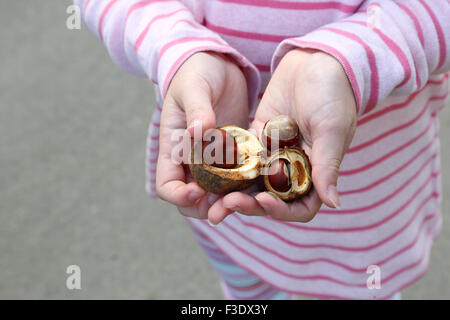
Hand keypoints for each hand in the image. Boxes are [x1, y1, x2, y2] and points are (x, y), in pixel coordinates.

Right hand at [156, 52, 248, 218]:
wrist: (217, 66)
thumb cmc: (197, 72)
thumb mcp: (194, 87)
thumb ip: (197, 110)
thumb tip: (198, 133)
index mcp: (172, 148)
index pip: (166, 186)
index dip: (179, 195)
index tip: (197, 191)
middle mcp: (190, 160)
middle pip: (191, 199)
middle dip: (205, 207)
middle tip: (226, 203)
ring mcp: (213, 160)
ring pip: (216, 194)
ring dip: (228, 201)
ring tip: (246, 200)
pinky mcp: (234, 155)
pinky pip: (237, 178)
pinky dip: (245, 185)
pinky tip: (261, 184)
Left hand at [210, 49, 356, 223]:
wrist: (317, 61)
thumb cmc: (334, 95)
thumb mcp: (332, 130)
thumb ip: (327, 166)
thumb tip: (334, 203)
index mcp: (315, 173)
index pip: (299, 207)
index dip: (281, 211)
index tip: (263, 201)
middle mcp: (293, 169)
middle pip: (269, 198)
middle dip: (248, 204)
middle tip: (226, 202)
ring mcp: (273, 154)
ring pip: (251, 181)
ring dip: (232, 190)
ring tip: (211, 193)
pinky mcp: (257, 137)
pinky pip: (240, 156)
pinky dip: (226, 163)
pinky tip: (207, 166)